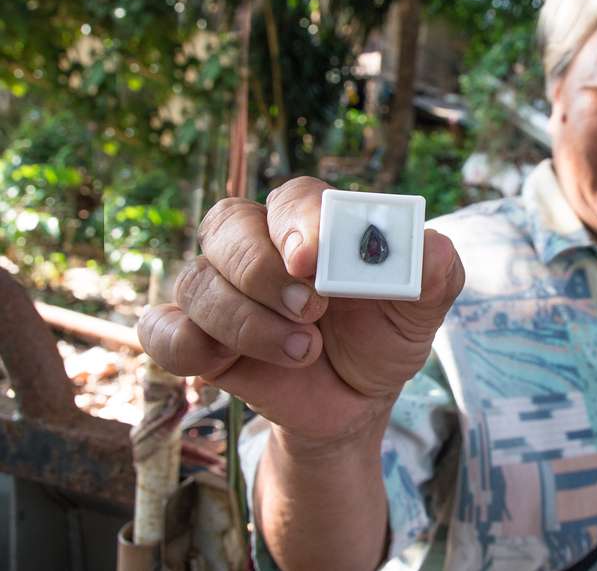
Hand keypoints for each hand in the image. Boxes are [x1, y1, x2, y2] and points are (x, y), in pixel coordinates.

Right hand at [138, 177, 464, 443]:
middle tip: (311, 310)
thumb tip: (428, 247)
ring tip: (304, 352)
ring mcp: (219, 290)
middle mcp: (256, 246)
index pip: (293, 196)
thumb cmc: (382, 338)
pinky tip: (224, 365)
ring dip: (248, 322)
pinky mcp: (195, 337)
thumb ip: (433, 274)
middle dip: (264, 271)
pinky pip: (161, 329)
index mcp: (311, 225)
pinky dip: (186, 344)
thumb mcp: (420, 311)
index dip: (298, 221)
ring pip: (198, 283)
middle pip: (227, 225)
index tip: (313, 258)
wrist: (354, 401)